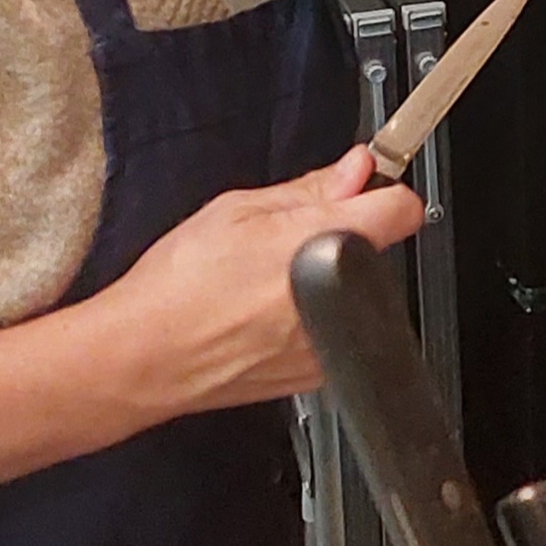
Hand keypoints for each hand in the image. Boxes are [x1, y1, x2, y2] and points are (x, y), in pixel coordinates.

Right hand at [94, 148, 425, 420]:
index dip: (382, 192)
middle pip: (378, 252)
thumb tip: (355, 170)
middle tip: (290, 239)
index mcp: (326, 245)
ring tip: (268, 283)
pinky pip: (336, 332)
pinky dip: (313, 320)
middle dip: (345, 237)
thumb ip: (310, 189)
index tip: (362, 190)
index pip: (402, 208)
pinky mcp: (319, 375)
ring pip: (357, 294)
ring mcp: (333, 343)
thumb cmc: (178, 287)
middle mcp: (340, 299)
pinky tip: (266, 316)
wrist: (143, 357)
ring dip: (328, 282)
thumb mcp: (238, 210)